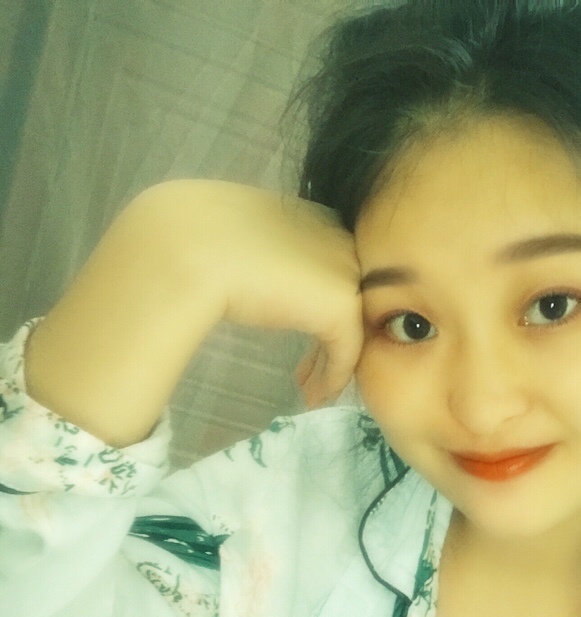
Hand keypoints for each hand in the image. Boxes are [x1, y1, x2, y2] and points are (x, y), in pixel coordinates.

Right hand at [25, 181, 364, 444]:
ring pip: (350, 326)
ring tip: (309, 390)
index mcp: (310, 216)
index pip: (331, 268)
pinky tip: (314, 396)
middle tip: (306, 373)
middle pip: (346, 297)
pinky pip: (347, 350)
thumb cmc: (196, 239)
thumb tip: (255, 274)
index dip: (317, 305)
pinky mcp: (341, 303)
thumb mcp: (238, 240)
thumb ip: (262, 255)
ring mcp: (343, 270)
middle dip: (330, 336)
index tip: (299, 334)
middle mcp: (336, 238)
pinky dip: (333, 377)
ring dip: (331, 363)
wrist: (190, 249)